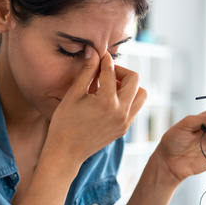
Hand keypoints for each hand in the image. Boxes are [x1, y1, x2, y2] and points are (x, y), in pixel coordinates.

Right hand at [43, 48, 146, 167]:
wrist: (66, 153)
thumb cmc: (64, 123)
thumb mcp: (73, 94)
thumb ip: (87, 72)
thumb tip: (93, 51)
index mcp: (107, 101)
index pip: (111, 71)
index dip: (104, 60)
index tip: (99, 55)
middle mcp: (121, 112)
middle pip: (135, 79)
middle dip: (121, 71)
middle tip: (105, 73)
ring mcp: (125, 122)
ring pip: (141, 94)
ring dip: (129, 86)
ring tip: (110, 87)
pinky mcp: (124, 129)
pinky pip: (135, 107)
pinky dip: (127, 99)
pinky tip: (109, 99)